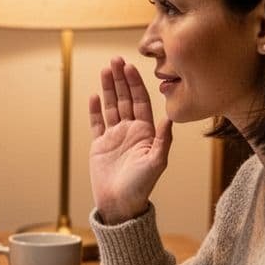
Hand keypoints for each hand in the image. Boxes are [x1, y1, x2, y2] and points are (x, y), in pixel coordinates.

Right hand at [87, 56, 172, 223]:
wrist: (121, 204)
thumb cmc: (141, 186)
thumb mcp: (157, 162)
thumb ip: (163, 139)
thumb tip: (169, 117)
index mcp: (145, 132)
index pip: (140, 101)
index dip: (135, 84)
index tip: (130, 67)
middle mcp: (130, 130)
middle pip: (125, 99)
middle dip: (120, 79)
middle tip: (115, 60)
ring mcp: (114, 136)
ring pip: (111, 106)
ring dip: (109, 88)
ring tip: (105, 70)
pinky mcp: (99, 145)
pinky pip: (96, 123)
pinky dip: (95, 109)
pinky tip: (95, 95)